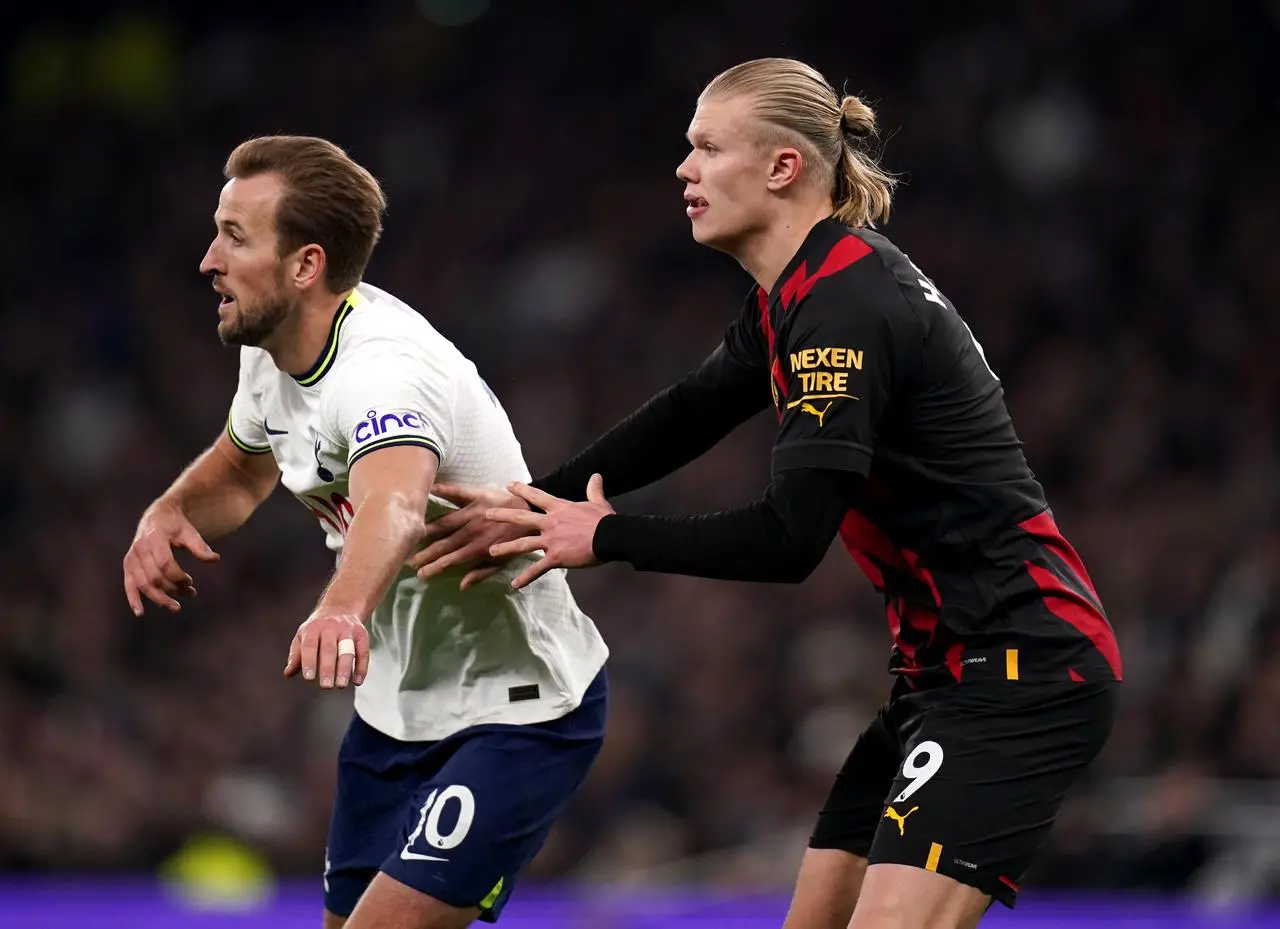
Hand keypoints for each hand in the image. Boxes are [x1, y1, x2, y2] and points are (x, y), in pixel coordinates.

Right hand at [122, 504, 219, 615]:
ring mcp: (131, 558)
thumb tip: (215, 559)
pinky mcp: (128, 565)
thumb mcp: (189, 532)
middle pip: (155, 578)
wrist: (157, 517)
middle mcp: (139, 549)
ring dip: (160, 599)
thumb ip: (200, 547)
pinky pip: (129, 585)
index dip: (178, 577)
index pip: (165, 564)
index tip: (191, 581)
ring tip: (176, 608)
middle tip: (191, 592)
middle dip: (173, 589)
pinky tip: (140, 613)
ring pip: (143, 585)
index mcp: (154, 539)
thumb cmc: (175, 525)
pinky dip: (133, 599)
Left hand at [283, 610, 369, 688]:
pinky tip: (357, 681)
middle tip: (326, 686)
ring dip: (345, 668)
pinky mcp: (362, 635)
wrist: (340, 607)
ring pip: (348, 650)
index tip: (308, 678)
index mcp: (313, 628)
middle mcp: (331, 627)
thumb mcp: (303, 636)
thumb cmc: (317, 628)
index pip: (310, 645)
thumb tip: (288, 673)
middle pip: (330, 649)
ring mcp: (348, 630)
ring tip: (341, 685)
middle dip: (328, 668)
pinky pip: (363, 652)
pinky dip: (362, 667)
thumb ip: (296, 654)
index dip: (309, 661)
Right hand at [408, 483, 535, 590]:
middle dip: (426, 553)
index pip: (451, 560)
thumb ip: (481, 572)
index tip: (421, 574)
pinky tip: (429, 490)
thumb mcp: (502, 561)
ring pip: (445, 522)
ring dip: (428, 529)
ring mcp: (474, 512)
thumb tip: (462, 586)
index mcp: (478, 548)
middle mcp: (473, 531)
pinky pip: (458, 492)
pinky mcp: (477, 495)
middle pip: (444, 543)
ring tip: (412, 533)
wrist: (532, 512)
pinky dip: (444, 491)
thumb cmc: (516, 538)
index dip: (435, 567)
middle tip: (409, 560)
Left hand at [486, 474, 614, 589]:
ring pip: (523, 544)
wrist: (610, 536)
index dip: (522, 489)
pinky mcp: (556, 557)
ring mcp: (551, 540)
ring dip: (506, 548)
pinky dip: (526, 578)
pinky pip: (537, 569)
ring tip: (491, 551)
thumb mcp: (598, 502)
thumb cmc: (605, 520)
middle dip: (503, 515)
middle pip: (521, 517)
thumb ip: (594, 490)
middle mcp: (551, 523)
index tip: (509, 484)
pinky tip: (514, 585)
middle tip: (487, 514)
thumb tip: (597, 476)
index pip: (536, 496)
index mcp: (560, 508)